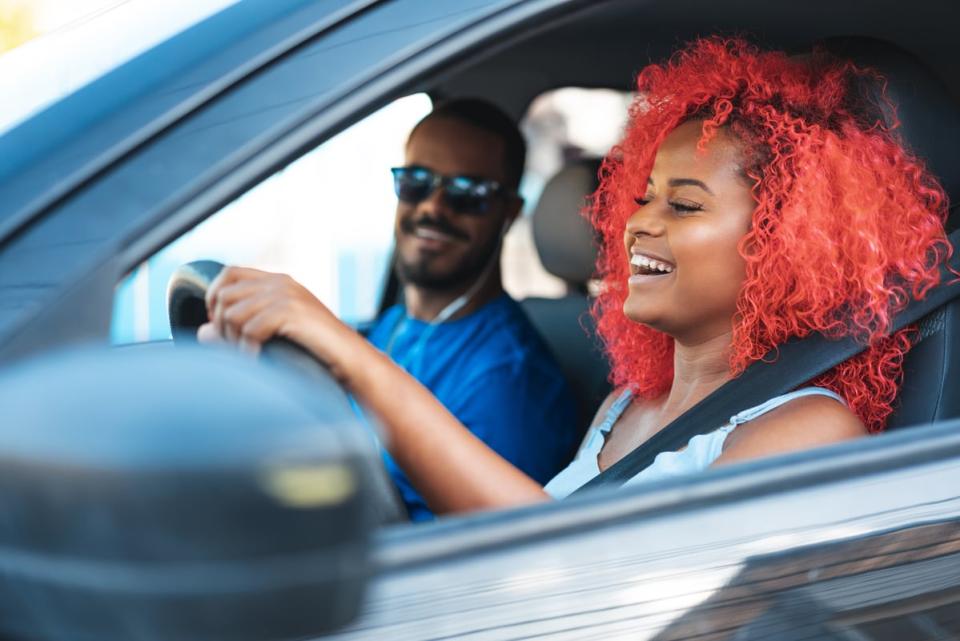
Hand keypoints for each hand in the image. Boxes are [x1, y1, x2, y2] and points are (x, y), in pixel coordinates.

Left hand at [200, 266, 357, 377]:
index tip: (221, 326)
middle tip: (236, 348)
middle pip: (225, 294)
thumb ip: (242, 327)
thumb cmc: (317, 351)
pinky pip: (250, 329)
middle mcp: (281, 282)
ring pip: (233, 313)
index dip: (215, 298)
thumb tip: (201, 333)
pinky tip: (260, 359)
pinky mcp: (292, 312)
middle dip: (222, 326)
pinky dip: (248, 349)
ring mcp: (288, 295)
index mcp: (279, 281)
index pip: (228, 274)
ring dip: (234, 341)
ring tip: (251, 356)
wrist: (353, 360)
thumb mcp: (276, 334)